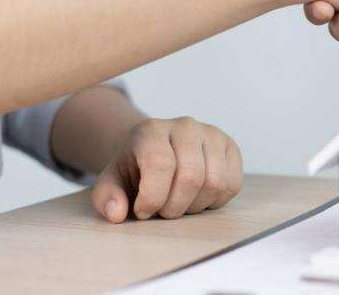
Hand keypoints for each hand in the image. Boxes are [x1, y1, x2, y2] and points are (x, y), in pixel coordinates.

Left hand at [90, 116, 242, 222]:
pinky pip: (232, 184)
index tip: (143, 211)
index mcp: (152, 130)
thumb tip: (117, 212)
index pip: (160, 164)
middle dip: (175, 207)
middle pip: (191, 177)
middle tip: (163, 211)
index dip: (152, 197)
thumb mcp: (112, 183)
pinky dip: (215, 201)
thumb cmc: (136, 170)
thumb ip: (107, 198)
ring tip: (180, 204)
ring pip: (215, 183)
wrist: (158, 153)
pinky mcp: (231, 147)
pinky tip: (198, 198)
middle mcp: (185, 126)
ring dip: (196, 206)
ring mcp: (212, 134)